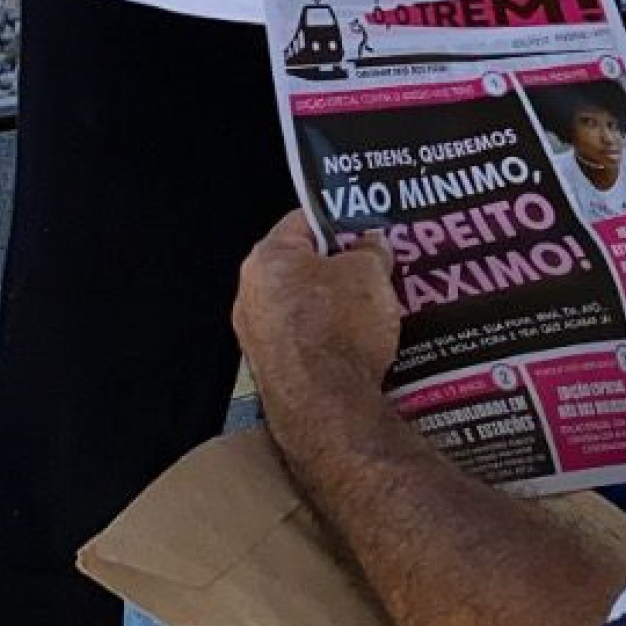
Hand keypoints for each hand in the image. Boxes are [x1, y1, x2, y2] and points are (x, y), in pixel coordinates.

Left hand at [234, 216, 402, 423]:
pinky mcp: (272, 370)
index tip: (362, 226)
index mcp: (267, 258)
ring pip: (303, 306)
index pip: (303, 222)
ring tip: (374, 306)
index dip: (339, 220)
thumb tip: (371, 245)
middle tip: (374, 267)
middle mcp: (251, 296)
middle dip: (339, 267)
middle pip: (301, 267)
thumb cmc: (338, 332)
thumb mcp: (370, 272)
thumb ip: (370, 249)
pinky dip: (329, 338)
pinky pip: (304, 341)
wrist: (328, 405)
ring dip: (335, 304)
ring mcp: (257, 336)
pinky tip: (359, 341)